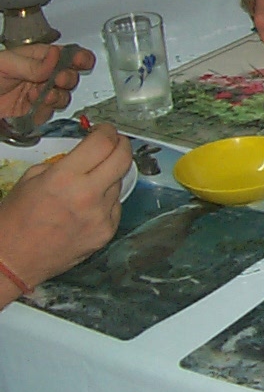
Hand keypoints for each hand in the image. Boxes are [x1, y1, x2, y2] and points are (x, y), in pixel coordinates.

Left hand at [0, 43, 93, 122]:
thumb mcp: (6, 63)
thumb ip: (33, 63)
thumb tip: (57, 56)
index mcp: (38, 57)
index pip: (68, 55)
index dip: (80, 57)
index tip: (83, 62)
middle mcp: (42, 76)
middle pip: (71, 77)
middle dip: (67, 79)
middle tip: (57, 80)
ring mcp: (39, 94)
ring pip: (63, 97)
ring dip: (56, 96)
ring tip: (41, 95)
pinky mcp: (33, 112)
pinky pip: (50, 113)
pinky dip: (45, 111)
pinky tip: (33, 106)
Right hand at [0, 125, 128, 293]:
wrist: (13, 260)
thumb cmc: (15, 221)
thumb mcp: (30, 179)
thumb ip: (61, 163)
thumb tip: (84, 154)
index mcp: (64, 178)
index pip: (102, 143)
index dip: (107, 131)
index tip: (105, 130)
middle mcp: (87, 195)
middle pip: (123, 159)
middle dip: (122, 145)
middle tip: (115, 143)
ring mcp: (100, 216)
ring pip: (119, 183)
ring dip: (110, 176)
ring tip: (90, 182)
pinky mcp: (106, 232)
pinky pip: (115, 206)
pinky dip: (107, 200)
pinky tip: (89, 205)